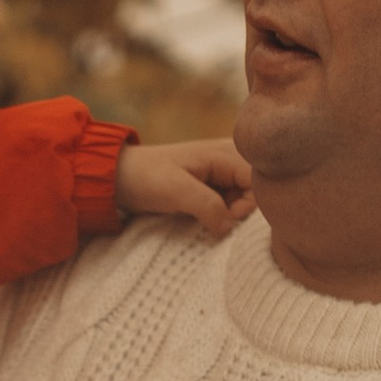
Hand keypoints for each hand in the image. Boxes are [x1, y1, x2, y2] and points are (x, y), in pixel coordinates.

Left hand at [115, 135, 253, 238]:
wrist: (119, 177)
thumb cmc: (146, 177)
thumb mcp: (176, 191)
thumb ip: (208, 206)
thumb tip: (230, 228)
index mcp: (225, 153)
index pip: (261, 181)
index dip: (252, 203)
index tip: (229, 217)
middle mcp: (230, 159)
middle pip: (258, 190)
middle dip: (244, 210)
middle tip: (219, 220)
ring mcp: (222, 174)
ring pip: (246, 199)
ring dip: (233, 215)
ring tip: (209, 220)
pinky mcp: (214, 188)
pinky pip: (232, 203)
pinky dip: (224, 215)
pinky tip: (208, 220)